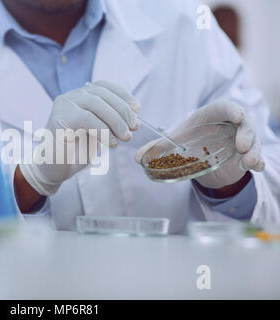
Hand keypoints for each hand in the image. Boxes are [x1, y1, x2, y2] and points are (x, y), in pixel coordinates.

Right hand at [20, 81, 140, 195]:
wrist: (53, 169)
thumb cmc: (76, 151)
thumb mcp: (97, 132)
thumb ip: (109, 121)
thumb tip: (132, 118)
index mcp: (79, 96)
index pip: (103, 86)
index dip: (122, 95)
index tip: (137, 108)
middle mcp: (69, 97)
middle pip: (101, 94)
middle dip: (122, 110)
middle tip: (134, 127)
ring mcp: (63, 107)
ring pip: (96, 104)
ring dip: (115, 120)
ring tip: (125, 136)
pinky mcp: (59, 119)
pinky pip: (87, 119)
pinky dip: (103, 131)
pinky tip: (112, 143)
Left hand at [136, 101, 264, 189]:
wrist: (203, 157)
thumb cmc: (190, 141)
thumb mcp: (174, 143)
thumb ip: (157, 148)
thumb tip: (136, 158)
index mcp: (211, 117)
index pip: (223, 107)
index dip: (231, 109)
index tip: (238, 114)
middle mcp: (229, 125)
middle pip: (244, 123)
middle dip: (246, 133)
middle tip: (241, 145)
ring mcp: (240, 139)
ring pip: (253, 140)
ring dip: (253, 150)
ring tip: (248, 160)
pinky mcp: (246, 155)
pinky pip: (257, 156)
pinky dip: (258, 161)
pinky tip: (257, 168)